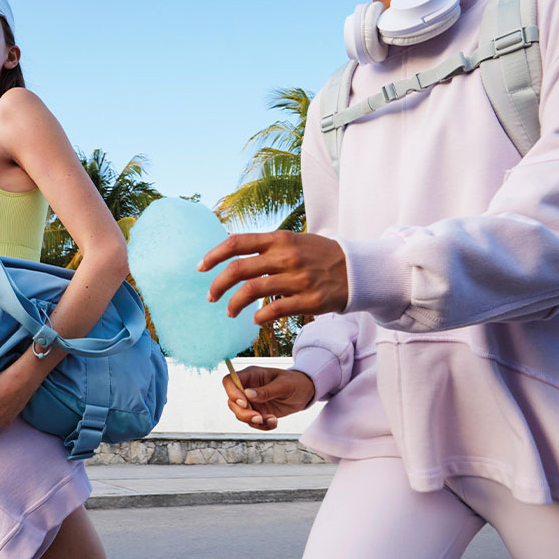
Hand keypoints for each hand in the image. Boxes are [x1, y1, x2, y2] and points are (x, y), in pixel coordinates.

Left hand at [198, 231, 348, 324]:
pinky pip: (274, 310)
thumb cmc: (321, 255)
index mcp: (280, 239)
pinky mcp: (308, 300)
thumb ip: (268, 246)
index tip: (200, 267)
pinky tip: (255, 319)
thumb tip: (234, 253)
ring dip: (233, 304)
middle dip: (217, 285)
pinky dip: (259, 317)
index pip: (237, 242)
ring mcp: (297, 279)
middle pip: (238, 269)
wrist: (357, 270)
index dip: (214, 255)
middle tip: (210, 296)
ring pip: (251, 292)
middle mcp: (286, 257)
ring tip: (229, 312)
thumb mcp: (295, 240)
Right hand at [223, 367, 315, 430]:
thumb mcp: (283, 385)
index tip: (244, 403)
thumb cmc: (295, 382)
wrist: (305, 392)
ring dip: (254, 421)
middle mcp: (247, 388)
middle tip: (258, 417)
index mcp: (251, 375)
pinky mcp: (258, 412)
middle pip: (232, 402)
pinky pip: (252, 423)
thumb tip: (247, 394)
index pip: (230, 381)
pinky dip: (262, 426)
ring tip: (272, 420)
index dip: (232, 392)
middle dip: (243, 413)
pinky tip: (274, 422)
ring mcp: (251, 401)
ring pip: (240, 414)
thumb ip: (266, 390)